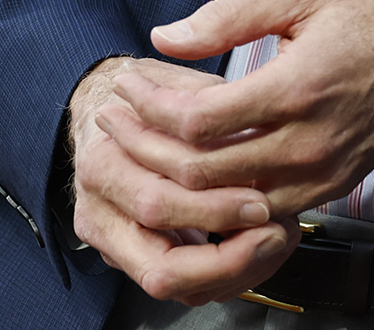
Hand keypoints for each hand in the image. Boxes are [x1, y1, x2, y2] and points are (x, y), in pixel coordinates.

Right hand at [67, 56, 297, 303]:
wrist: (106, 112)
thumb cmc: (143, 100)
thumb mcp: (175, 86)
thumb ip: (208, 111)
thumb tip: (257, 134)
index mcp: (104, 167)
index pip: (158, 205)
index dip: (216, 210)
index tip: (262, 202)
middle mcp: (100, 213)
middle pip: (163, 266)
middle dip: (229, 258)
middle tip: (273, 233)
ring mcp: (113, 243)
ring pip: (174, 287)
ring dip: (233, 273)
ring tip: (273, 241)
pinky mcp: (136, 259)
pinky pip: (183, 286)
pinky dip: (225, 276)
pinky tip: (257, 251)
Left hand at [101, 0, 373, 219]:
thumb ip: (227, 17)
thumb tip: (164, 38)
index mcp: (298, 88)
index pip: (198, 123)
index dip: (150, 107)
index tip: (127, 83)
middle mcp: (310, 143)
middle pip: (203, 172)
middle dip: (147, 147)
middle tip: (116, 118)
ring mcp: (324, 174)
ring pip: (228, 202)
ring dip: (178, 180)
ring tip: (143, 146)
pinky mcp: (334, 188)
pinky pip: (263, 209)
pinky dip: (222, 198)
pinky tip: (194, 170)